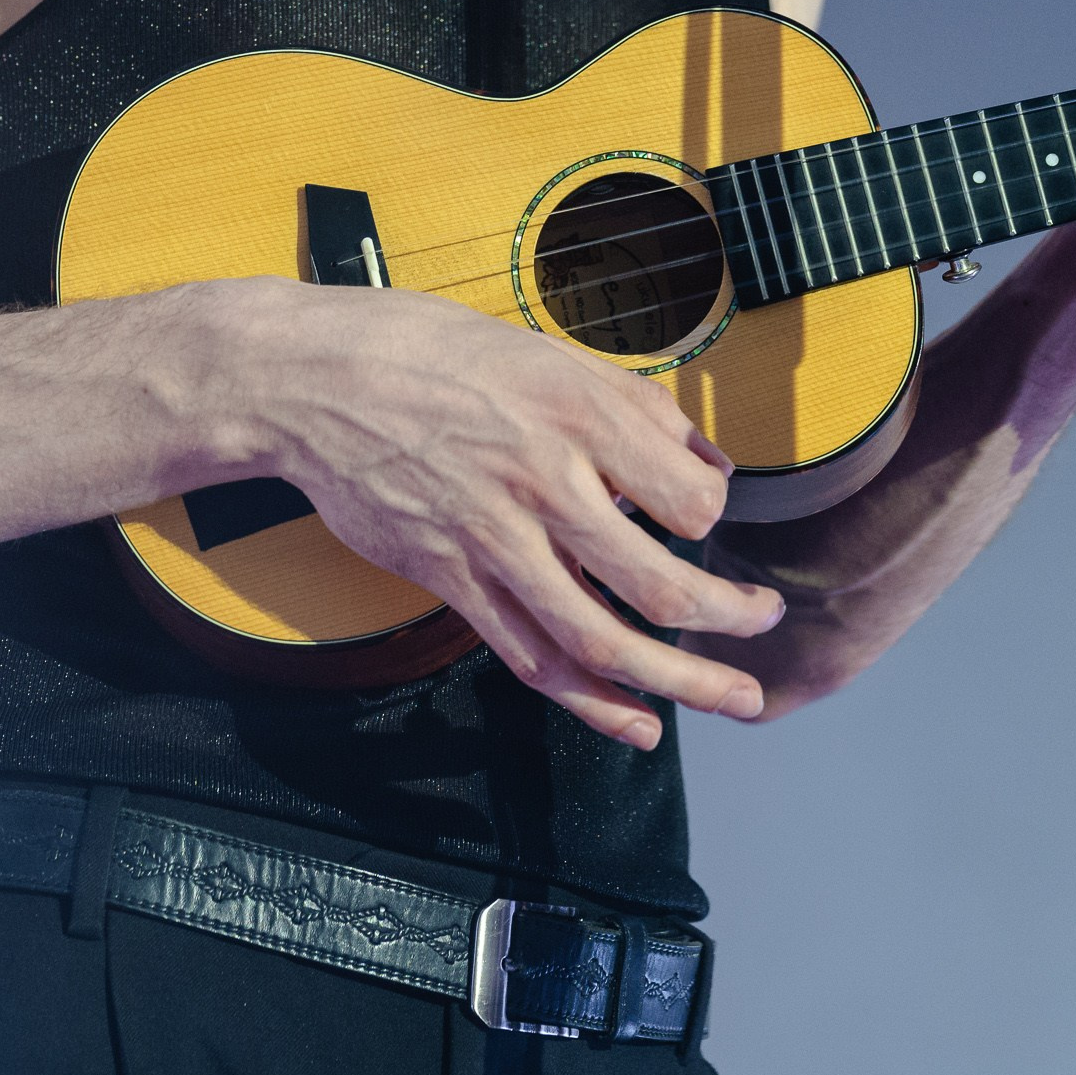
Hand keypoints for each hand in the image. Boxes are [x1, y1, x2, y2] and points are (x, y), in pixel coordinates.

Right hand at [225, 281, 782, 746]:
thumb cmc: (429, 352)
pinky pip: (532, 658)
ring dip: (681, 681)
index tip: (708, 514)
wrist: (311, 380)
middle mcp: (543, 483)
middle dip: (730, 618)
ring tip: (734, 698)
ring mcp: (493, 540)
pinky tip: (637, 722)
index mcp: (577, 414)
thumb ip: (635, 409)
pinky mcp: (450, 578)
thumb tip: (710, 463)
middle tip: (764, 622)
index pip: (690, 500)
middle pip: (661, 584)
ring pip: (602, 640)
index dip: (714, 514)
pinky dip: (592, 701)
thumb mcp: (546, 351)